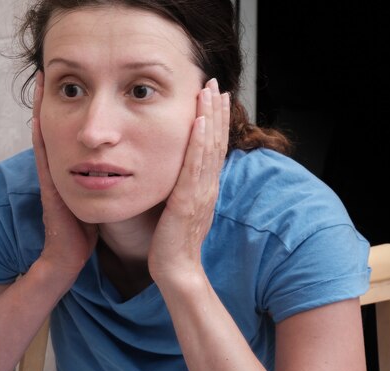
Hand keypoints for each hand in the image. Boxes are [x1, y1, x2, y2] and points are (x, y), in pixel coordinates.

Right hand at [32, 72, 97, 277]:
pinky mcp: (48, 186)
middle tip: (53, 70)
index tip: (79, 81)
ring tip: (43, 80)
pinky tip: (39, 113)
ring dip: (43, 108)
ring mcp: (52, 176)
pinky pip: (43, 155)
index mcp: (75, 170)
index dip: (75, 106)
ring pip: (47, 135)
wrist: (69, 258)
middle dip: (57, 99)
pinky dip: (40, 133)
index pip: (74, 131)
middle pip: (58, 127)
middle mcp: (61, 168)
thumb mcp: (98, 200)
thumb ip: (105, 181)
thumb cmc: (86, 231)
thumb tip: (123, 165)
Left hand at [148, 78, 229, 282]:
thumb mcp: (180, 208)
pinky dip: (199, 143)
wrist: (175, 269)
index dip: (216, 119)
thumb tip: (176, 170)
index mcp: (205, 186)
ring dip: (210, 117)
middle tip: (215, 83)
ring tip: (209, 92)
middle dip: (216, 110)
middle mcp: (207, 186)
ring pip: (209, 148)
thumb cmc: (173, 241)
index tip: (215, 96)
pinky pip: (194, 168)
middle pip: (216, 141)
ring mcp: (200, 193)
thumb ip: (182, 188)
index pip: (213, 146)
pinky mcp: (187, 202)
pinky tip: (198, 123)